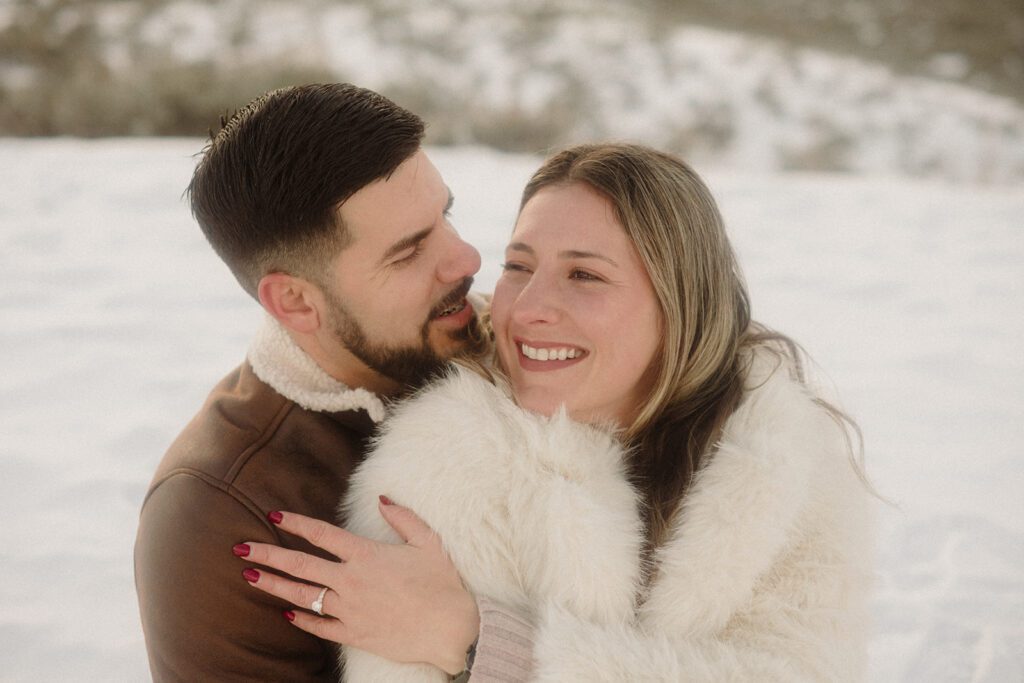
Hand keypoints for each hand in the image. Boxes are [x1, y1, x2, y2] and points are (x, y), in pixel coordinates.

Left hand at [234, 497, 478, 674]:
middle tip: (240, 548)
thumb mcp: (428, 542)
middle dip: (268, 554)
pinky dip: (302, 620)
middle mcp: (352, 581)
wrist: (451, 630)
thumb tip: (383, 499)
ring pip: (303, 595)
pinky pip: (320, 626)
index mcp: (367, 555)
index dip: (296, 523)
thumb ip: (403, 517)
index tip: (275, 515)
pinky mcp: (354, 633)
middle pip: (300, 565)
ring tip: (250, 577)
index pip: (322, 534)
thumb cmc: (443, 584)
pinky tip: (287, 614)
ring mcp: (350, 609)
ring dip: (275, 585)